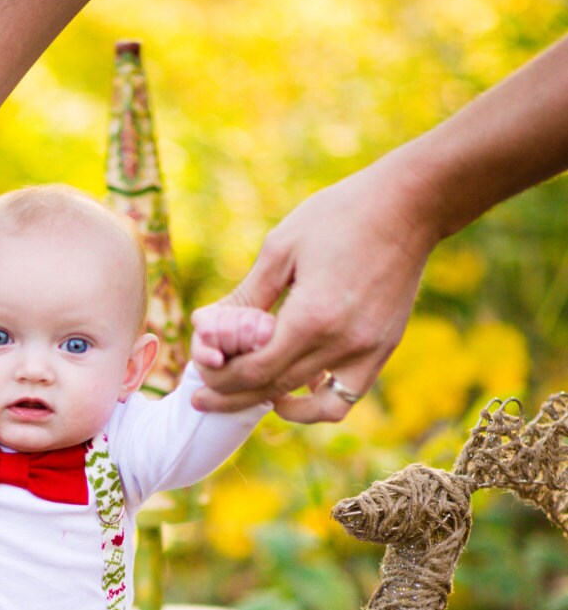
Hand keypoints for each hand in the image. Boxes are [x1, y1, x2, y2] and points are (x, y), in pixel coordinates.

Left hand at [190, 155, 439, 422]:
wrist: (409, 204)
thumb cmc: (340, 215)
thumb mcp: (281, 248)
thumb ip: (244, 296)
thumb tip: (204, 325)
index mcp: (312, 318)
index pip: (254, 371)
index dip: (221, 380)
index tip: (200, 375)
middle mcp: (342, 344)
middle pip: (276, 390)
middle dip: (233, 397)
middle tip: (204, 398)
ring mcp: (368, 351)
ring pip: (313, 405)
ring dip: (275, 404)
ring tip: (249, 396)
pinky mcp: (383, 349)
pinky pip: (346, 396)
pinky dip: (317, 402)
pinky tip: (295, 387)